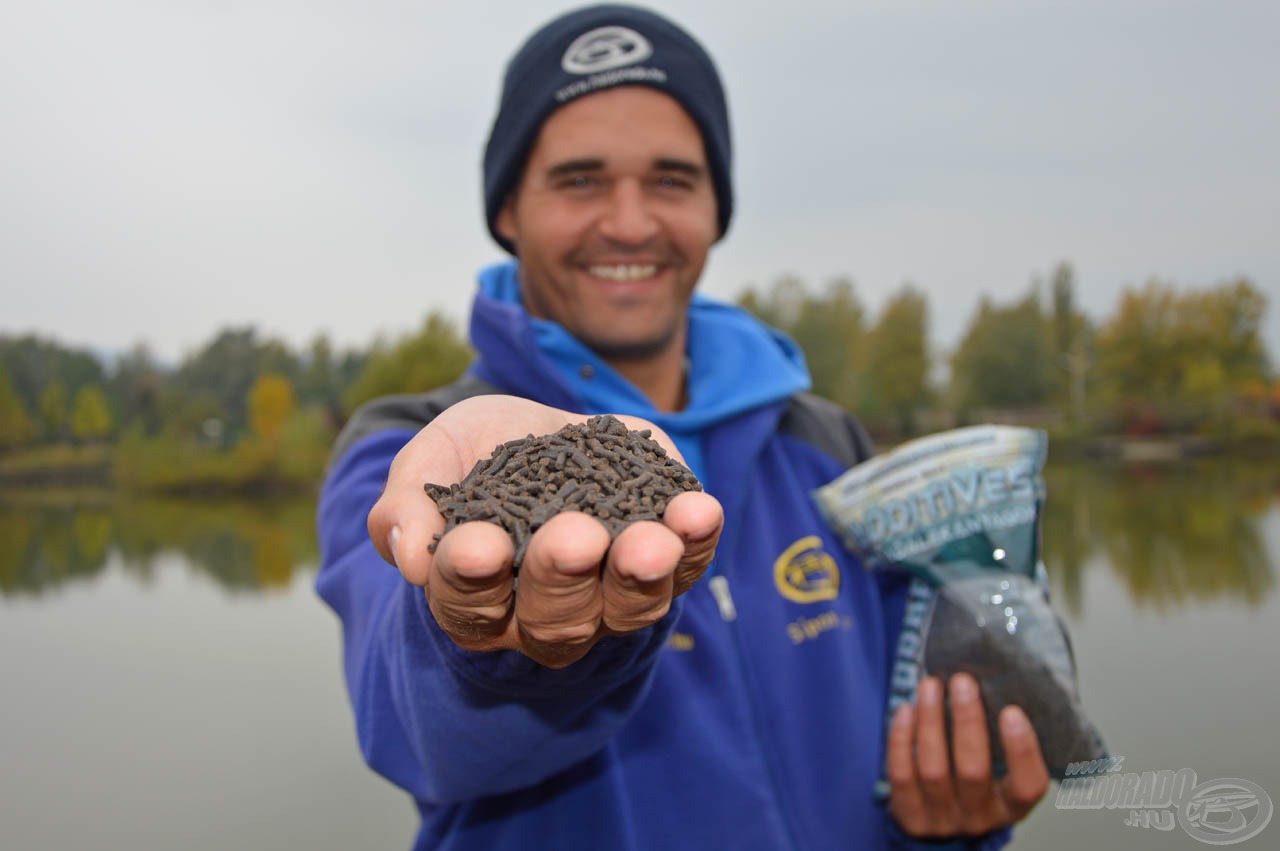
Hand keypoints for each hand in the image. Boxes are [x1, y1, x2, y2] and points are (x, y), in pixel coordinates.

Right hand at [367, 395, 722, 667]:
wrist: (542, 436)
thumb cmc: (476, 458)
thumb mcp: (433, 460)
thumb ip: (408, 501)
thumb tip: (408, 556)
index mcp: (475, 598)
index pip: (467, 600)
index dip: (471, 577)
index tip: (480, 545)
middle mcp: (544, 615)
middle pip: (555, 616)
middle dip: (565, 575)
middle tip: (575, 537)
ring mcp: (611, 596)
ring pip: (628, 606)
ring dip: (642, 574)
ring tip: (652, 541)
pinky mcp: (667, 561)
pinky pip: (687, 565)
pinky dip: (695, 541)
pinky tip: (698, 512)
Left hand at [887, 674, 1049, 837]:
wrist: (938, 827)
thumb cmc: (976, 781)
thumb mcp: (999, 771)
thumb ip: (1001, 738)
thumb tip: (993, 676)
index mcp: (1012, 806)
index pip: (1027, 786)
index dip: (1022, 750)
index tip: (1012, 710)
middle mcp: (979, 817)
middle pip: (973, 771)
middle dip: (967, 721)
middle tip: (962, 681)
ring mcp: (942, 819)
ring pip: (933, 770)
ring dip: (930, 721)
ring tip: (930, 685)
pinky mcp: (909, 815)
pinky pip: (901, 773)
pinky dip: (902, 738)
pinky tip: (907, 709)